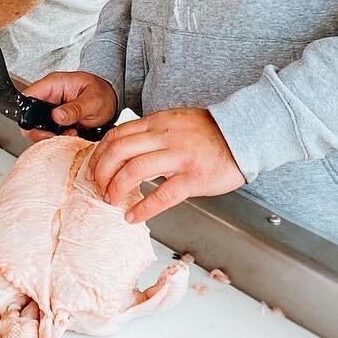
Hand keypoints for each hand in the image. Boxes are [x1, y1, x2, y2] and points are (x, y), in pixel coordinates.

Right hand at [20, 71, 118, 140]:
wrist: (110, 99)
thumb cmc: (102, 93)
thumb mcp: (93, 101)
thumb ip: (75, 109)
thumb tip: (57, 116)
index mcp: (54, 84)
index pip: (29, 96)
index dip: (29, 114)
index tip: (45, 129)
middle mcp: (49, 95)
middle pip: (29, 116)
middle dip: (41, 131)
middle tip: (58, 135)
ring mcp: (50, 108)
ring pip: (36, 126)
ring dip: (50, 136)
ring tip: (69, 134)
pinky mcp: (54, 119)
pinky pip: (47, 131)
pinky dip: (56, 137)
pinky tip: (69, 135)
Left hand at [89, 107, 243, 223]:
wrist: (244, 135)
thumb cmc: (211, 132)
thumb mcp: (176, 121)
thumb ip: (153, 132)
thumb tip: (127, 148)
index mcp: (158, 123)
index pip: (117, 135)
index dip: (99, 154)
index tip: (93, 168)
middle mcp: (164, 137)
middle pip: (119, 151)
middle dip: (102, 172)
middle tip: (98, 187)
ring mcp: (179, 157)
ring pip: (135, 170)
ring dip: (117, 188)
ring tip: (112, 200)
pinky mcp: (194, 178)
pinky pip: (162, 194)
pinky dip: (143, 208)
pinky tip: (133, 216)